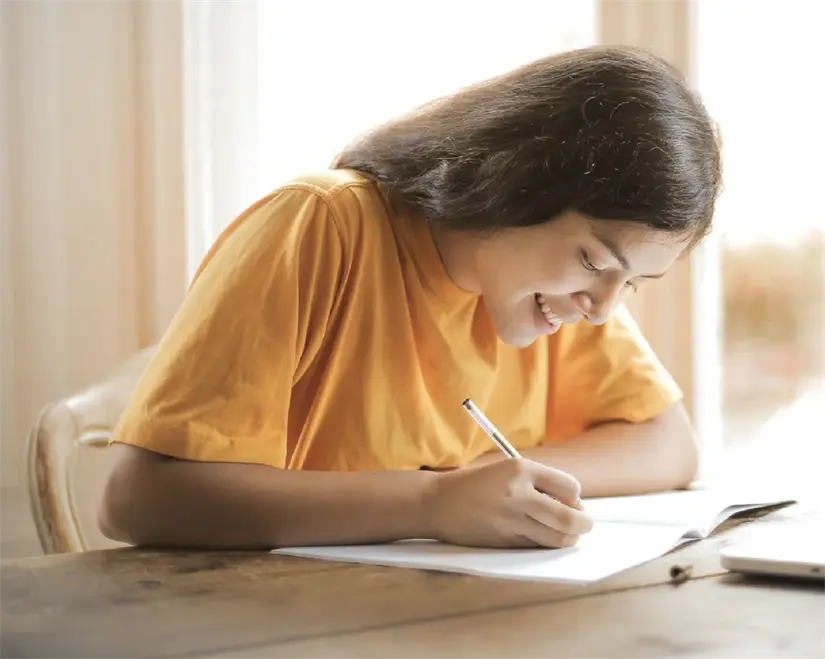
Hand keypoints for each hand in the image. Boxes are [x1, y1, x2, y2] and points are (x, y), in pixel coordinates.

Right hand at [422, 459, 593, 548]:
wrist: (438, 502)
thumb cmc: (477, 484)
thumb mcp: (507, 470)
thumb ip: (540, 483)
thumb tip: (574, 506)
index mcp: (520, 469)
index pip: (569, 486)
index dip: (576, 497)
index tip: (572, 501)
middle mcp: (518, 494)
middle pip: (569, 518)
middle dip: (584, 524)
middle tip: (584, 524)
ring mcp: (511, 520)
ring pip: (557, 537)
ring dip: (568, 538)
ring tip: (566, 533)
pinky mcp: (504, 540)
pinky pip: (537, 546)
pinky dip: (546, 544)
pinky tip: (541, 537)